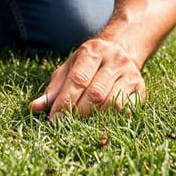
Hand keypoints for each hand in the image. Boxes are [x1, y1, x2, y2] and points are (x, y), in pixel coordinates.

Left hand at [29, 38, 146, 120]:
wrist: (121, 50)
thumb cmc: (88, 63)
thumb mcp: (69, 68)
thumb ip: (53, 88)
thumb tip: (34, 108)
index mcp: (93, 51)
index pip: (78, 79)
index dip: (65, 102)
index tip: (54, 119)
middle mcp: (115, 60)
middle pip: (96, 93)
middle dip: (79, 112)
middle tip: (66, 125)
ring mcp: (130, 74)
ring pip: (113, 103)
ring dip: (95, 118)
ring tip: (82, 124)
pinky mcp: (141, 89)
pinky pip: (127, 110)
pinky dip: (112, 119)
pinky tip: (101, 122)